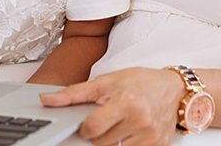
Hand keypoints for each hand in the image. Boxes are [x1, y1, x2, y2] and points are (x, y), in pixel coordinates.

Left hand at [40, 67, 183, 145]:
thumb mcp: (106, 81)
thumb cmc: (140, 82)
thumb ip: (74, 93)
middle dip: (98, 134)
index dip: (85, 127)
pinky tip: (129, 132)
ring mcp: (149, 137)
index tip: (87, 122)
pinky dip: (125, 145)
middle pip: (101, 143)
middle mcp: (139, 121)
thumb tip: (47, 100)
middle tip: (105, 120)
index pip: (92, 128)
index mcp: (124, 102)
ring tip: (117, 125)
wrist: (173, 88)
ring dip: (111, 141)